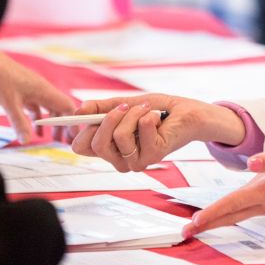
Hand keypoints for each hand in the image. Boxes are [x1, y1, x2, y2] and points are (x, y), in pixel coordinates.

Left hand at [0, 46, 75, 142]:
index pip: (67, 107)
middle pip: (60, 108)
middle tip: (64, 141)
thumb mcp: (9, 104)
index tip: (71, 136)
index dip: (72, 122)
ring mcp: (34, 90)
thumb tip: (27, 140)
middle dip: (64, 125)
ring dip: (52, 123)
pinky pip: (38, 107)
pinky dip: (39, 119)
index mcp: (44, 90)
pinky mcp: (25, 91)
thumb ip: (20, 123)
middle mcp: (42, 89)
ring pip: (49, 108)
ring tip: (52, 138)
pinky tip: (35, 129)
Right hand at [69, 93, 241, 171]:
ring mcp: (135, 160)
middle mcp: (119, 159)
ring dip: (133, 114)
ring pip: (118, 137)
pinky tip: (158, 118)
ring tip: (146, 110)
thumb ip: (100, 107)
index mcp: (109, 147)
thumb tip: (78, 109)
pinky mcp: (153, 155)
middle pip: (94, 144)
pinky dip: (148, 116)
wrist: (186, 112)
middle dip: (109, 118)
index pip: (81, 146)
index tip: (89, 113)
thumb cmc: (156, 110)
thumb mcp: (123, 104)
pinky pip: (140, 130)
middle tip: (125, 105)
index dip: (81, 129)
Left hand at [183, 131, 264, 234]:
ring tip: (195, 227)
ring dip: (214, 222)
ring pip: (235, 215)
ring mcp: (264, 203)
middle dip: (208, 224)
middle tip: (186, 231)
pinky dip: (224, 215)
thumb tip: (253, 163)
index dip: (215, 212)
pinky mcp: (263, 199)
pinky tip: (214, 217)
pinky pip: (239, 211)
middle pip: (231, 215)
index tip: (197, 219)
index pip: (235, 203)